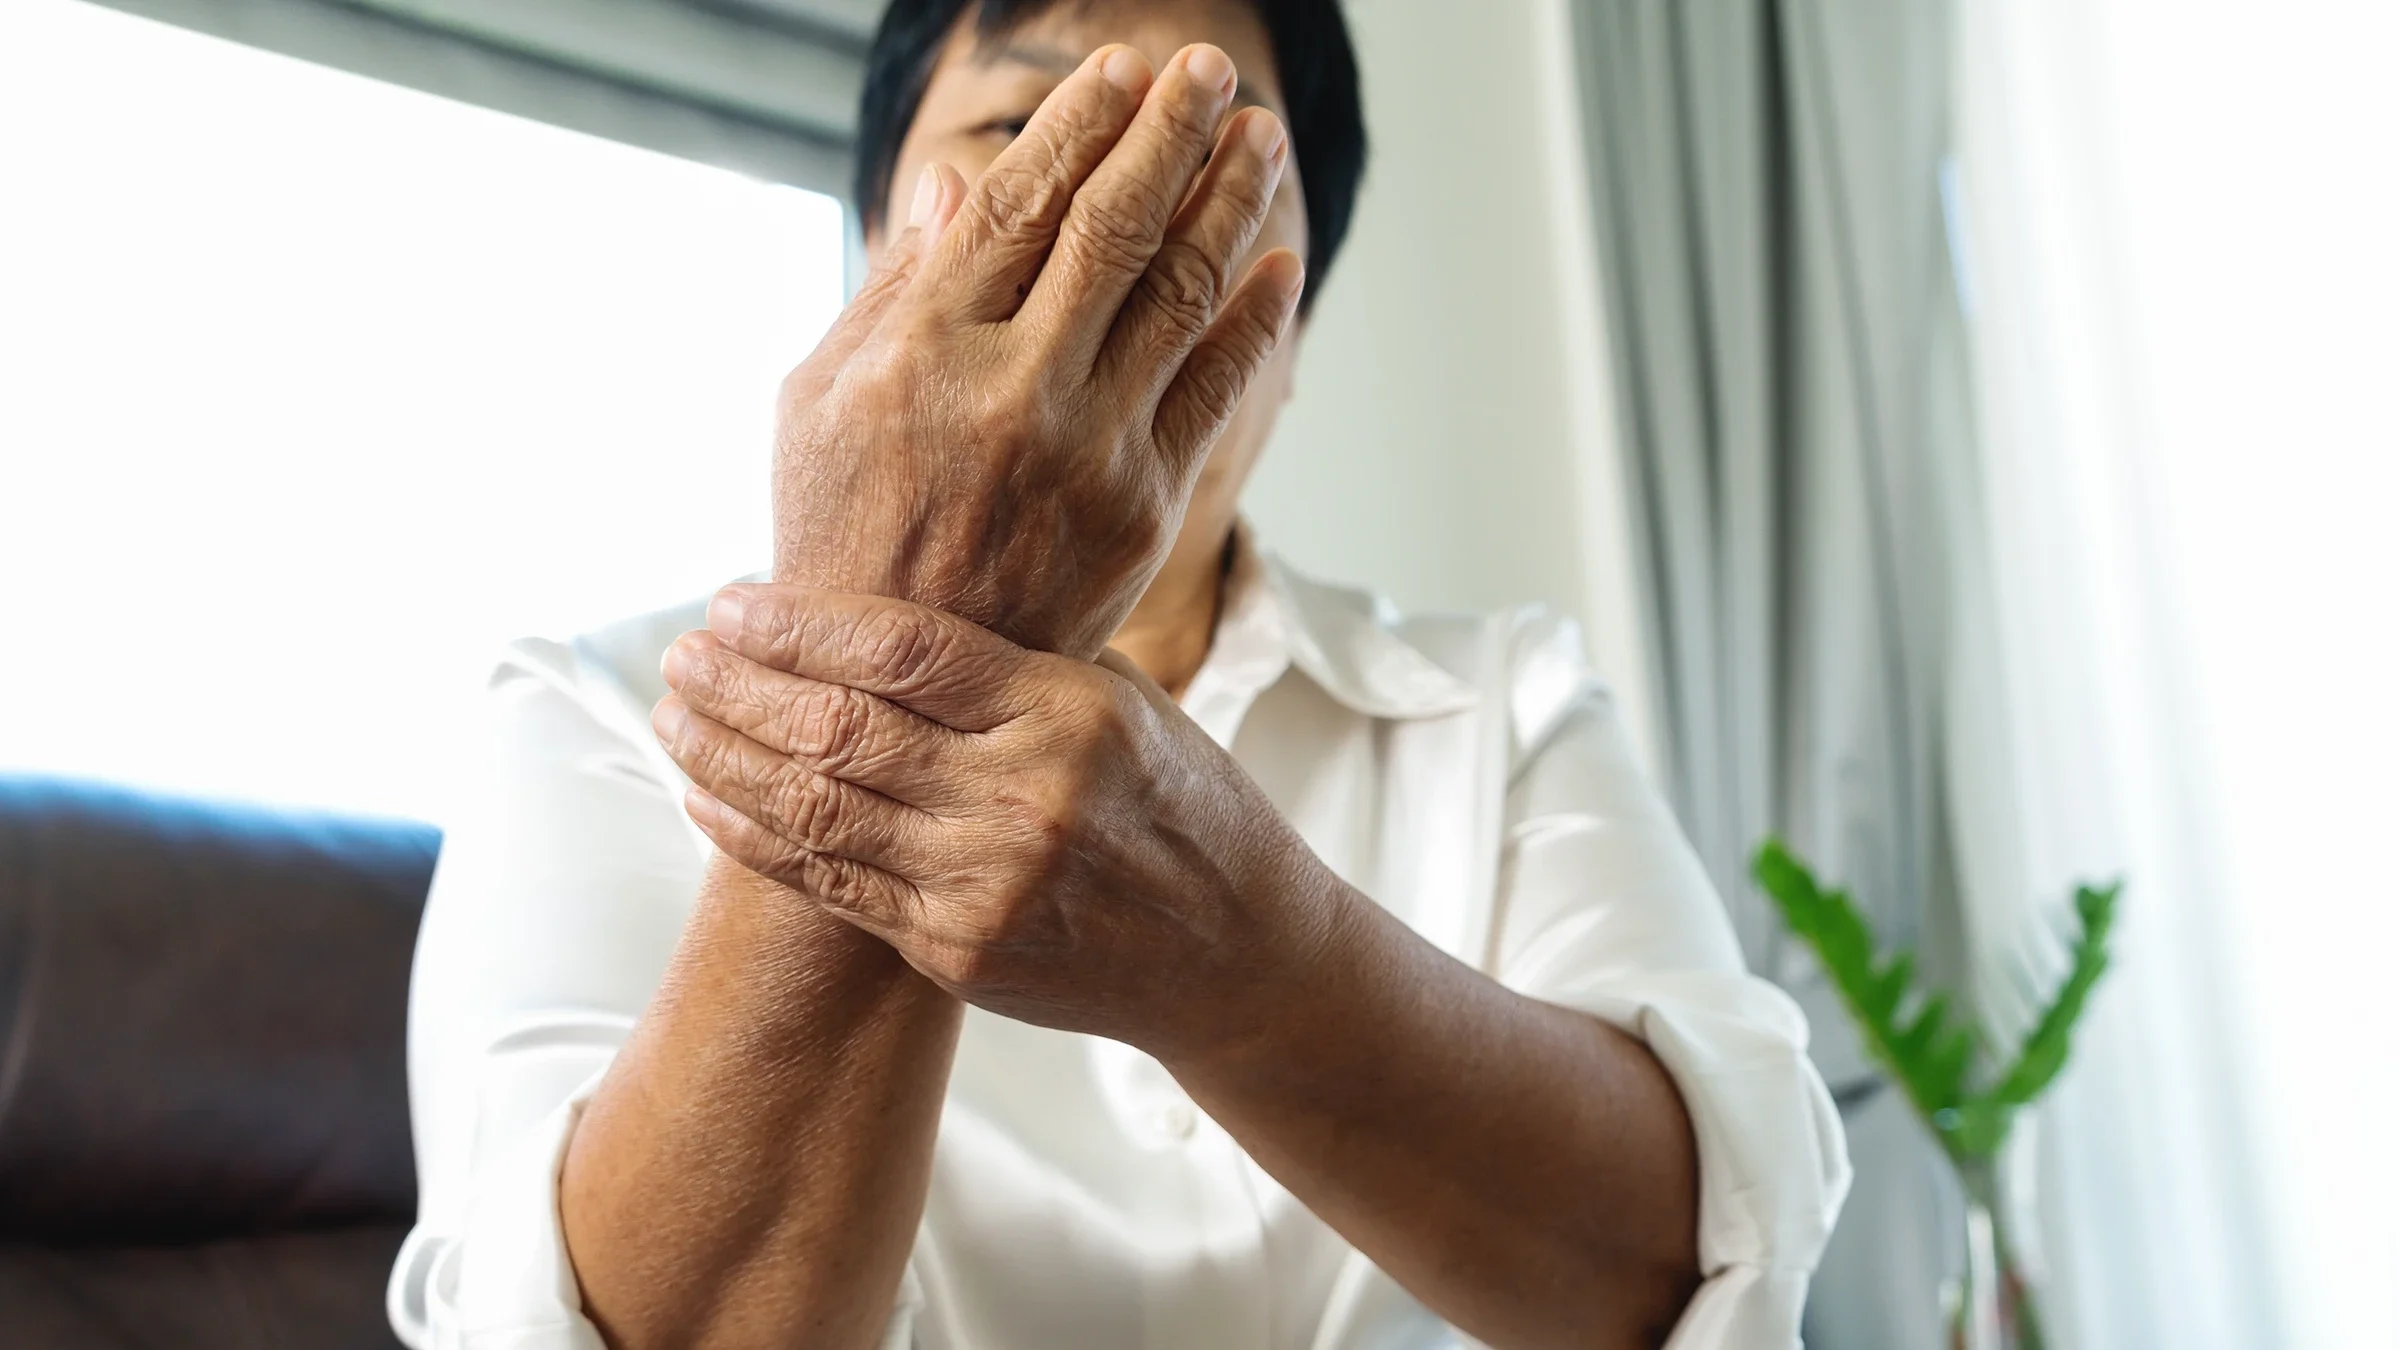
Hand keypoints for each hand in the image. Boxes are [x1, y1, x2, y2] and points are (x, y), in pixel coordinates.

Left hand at [650, 582, 1344, 1057]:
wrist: (1230, 952)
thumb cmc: (1173, 800)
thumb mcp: (1120, 698)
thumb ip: (1010, 658)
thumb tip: (875, 599)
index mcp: (1068, 713)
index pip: (902, 648)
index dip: (799, 622)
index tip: (732, 601)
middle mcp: (1025, 799)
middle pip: (839, 728)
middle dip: (738, 685)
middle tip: (679, 653)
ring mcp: (987, 886)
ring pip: (817, 810)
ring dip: (725, 759)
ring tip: (673, 716)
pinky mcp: (958, 951)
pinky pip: (831, 885)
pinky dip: (757, 838)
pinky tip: (707, 799)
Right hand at [773, 43, 1302, 659]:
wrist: (894, 692)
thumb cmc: (842, 535)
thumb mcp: (818, 404)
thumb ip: (894, 290)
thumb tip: (958, 184)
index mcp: (920, 349)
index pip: (1021, 204)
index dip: (1082, 125)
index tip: (1123, 70)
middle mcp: (1011, 390)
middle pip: (1115, 229)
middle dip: (1172, 135)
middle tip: (1210, 73)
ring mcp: (1086, 450)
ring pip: (1179, 295)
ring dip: (1230, 204)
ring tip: (1261, 140)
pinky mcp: (1140, 506)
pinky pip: (1215, 392)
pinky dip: (1255, 322)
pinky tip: (1279, 265)